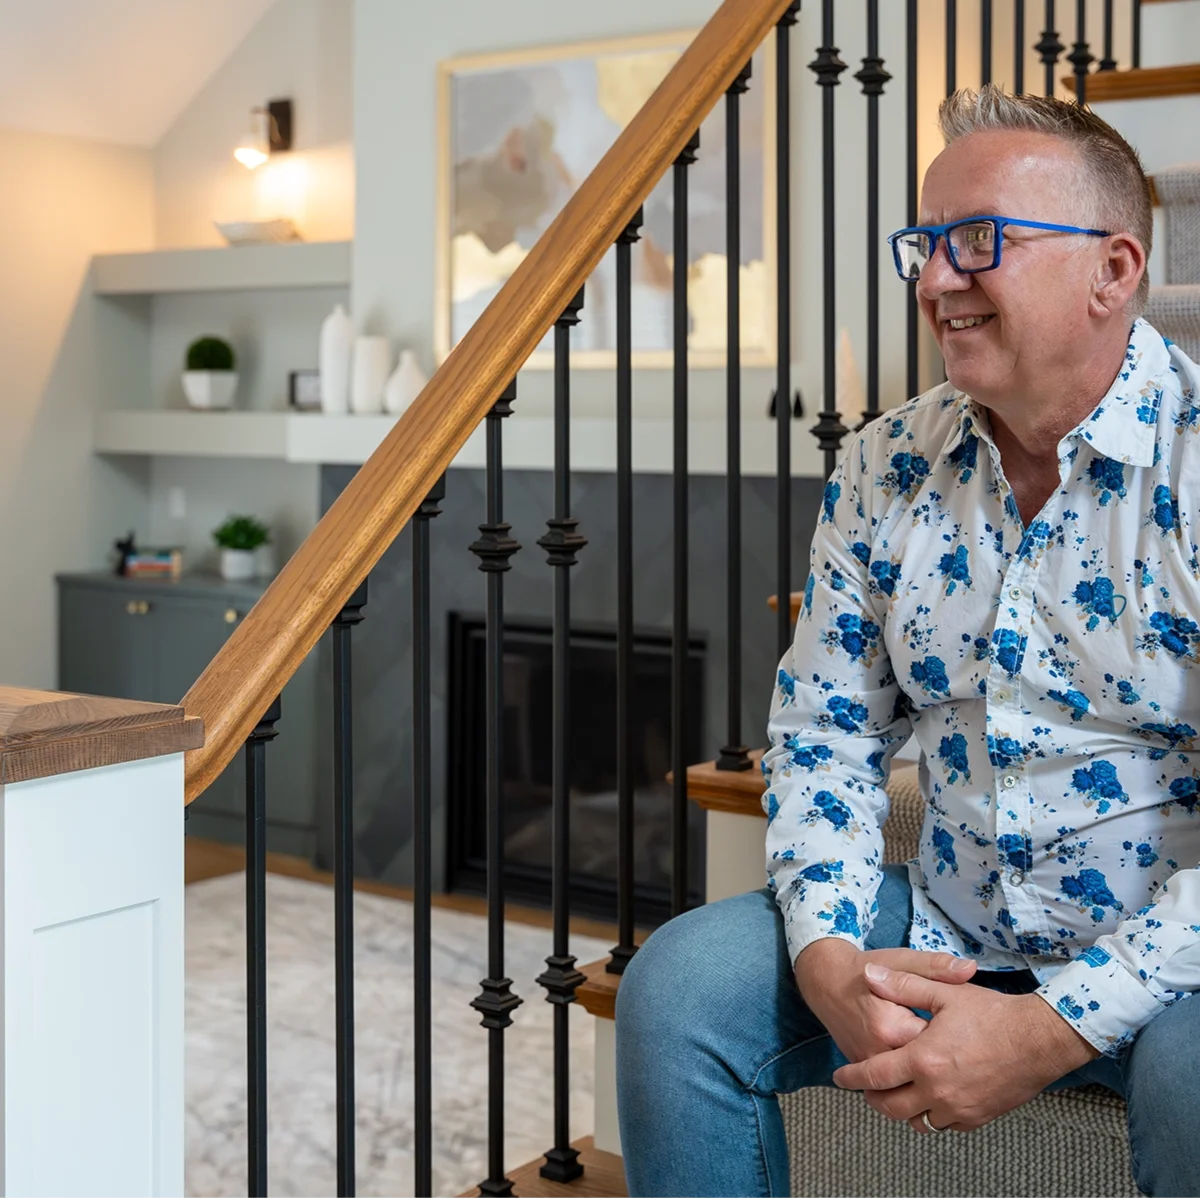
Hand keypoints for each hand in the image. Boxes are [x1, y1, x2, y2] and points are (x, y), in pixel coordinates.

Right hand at [793, 939, 978, 1064]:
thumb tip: (970, 969)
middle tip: (953, 1044)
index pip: (937, 1045)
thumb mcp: (901, 960)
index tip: (963, 1028)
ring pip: (909, 1080)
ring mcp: (868, 1064)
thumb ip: (935, 967)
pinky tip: (921, 1062)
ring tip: (941, 1056)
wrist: (825, 982)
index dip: (955, 1038)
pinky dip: (910, 1075)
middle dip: (944, 1061)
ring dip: (928, 1072)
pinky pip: (893, 1080)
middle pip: (925, 1069)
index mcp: (891, 1026)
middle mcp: (878, 1051)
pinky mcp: (864, 1068)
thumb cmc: (864, 970)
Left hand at [831, 964, 1100, 1132]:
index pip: (875, 1076)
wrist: (1039, 1039)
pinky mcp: (979, 1118)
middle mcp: (938, 1091)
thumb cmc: (993, 1014)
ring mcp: (960, 1109)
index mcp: (924, 1059)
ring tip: (897, 1092)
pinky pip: (945, 1126)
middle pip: (891, 1107)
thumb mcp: (944, 992)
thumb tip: (869, 974)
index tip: (840, 1076)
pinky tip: (930, 1097)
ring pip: (918, 1122)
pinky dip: (931, 1115)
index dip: (852, 1077)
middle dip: (873, 1098)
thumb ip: (902, 985)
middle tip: (866, 1088)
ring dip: (902, 1110)